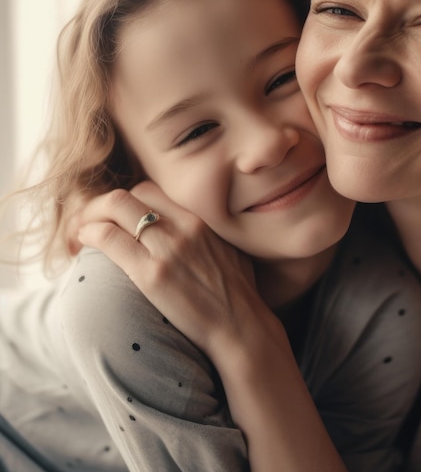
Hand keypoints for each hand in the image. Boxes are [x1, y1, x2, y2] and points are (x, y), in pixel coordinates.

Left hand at [75, 181, 271, 361]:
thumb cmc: (237, 295)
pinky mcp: (152, 275)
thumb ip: (204, 236)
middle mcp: (184, 227)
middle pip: (129, 195)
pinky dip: (89, 234)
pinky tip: (83, 243)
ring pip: (114, 208)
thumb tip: (187, 234)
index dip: (125, 201)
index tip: (114, 218)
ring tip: (80, 234)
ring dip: (89, 216)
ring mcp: (168, 249)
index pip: (150, 191)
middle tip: (89, 222)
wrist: (241, 327)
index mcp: (200, 220)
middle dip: (102, 205)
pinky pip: (109, 239)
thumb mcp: (227, 251)